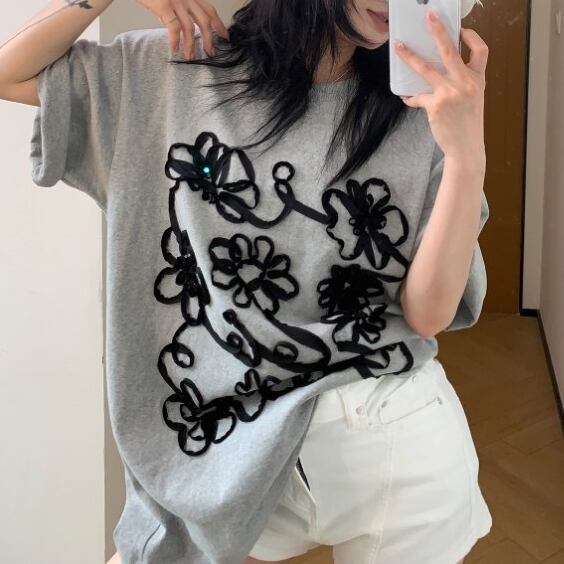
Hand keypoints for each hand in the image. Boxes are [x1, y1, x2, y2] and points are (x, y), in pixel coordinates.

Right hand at [135, 0, 228, 58]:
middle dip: (209, 39)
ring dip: (191, 45)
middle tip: (210, 53)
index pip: (210, 10)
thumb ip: (179, 10)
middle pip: (204, 21)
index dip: (219, 24)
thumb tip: (180, 29)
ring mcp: (176, 1)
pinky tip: (174, 49)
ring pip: (190, 27)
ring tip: (190, 57)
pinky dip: (174, 40)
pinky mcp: (164, 6)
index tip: (224, 36)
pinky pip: (173, 27)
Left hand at [393, 9, 488, 162]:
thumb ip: (463, 84)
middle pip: (449, 51)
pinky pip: (418, 96)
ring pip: (426, 69)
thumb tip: (442, 75)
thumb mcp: (473, 100)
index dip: (472, 38)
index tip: (462, 31)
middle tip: (429, 16)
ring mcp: (450, 93)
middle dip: (438, 31)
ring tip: (399, 48)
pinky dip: (411, 98)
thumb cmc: (468, 125)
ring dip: (410, 57)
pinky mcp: (435, 105)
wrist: (466, 147)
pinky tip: (408, 99)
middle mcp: (465, 83)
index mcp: (477, 79)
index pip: (481, 50)